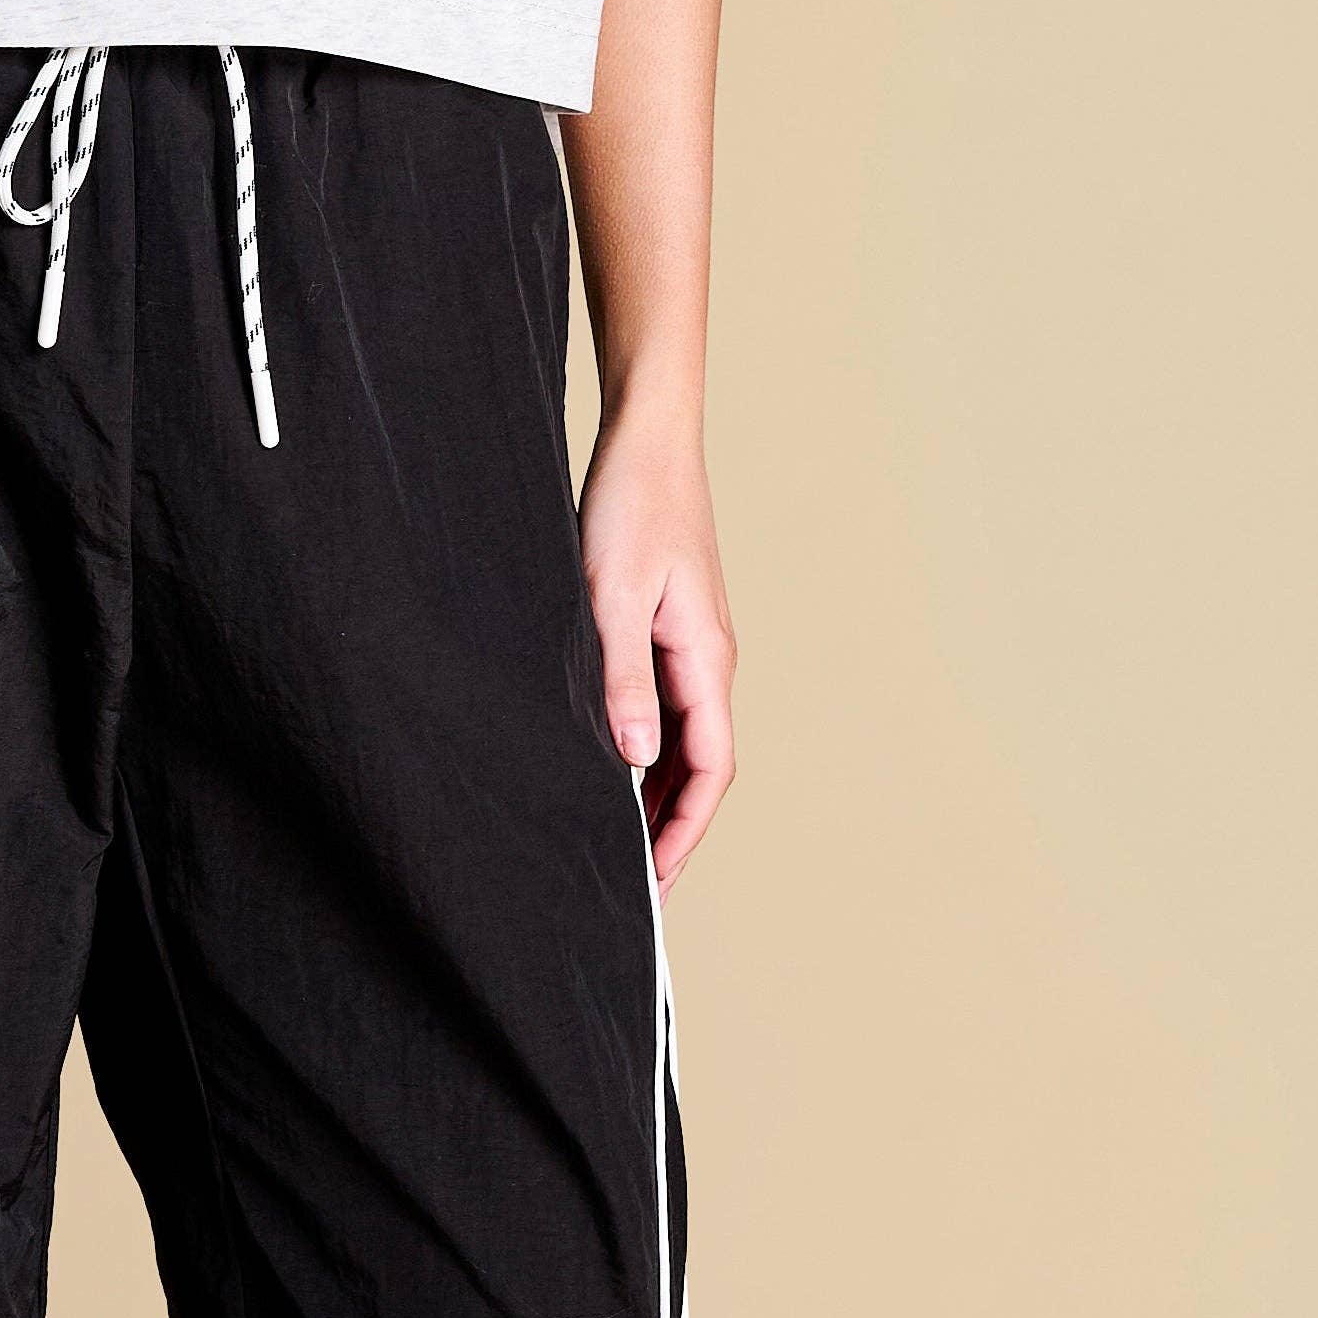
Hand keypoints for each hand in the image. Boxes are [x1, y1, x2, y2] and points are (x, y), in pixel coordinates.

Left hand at [578, 417, 735, 889]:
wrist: (646, 436)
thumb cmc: (632, 503)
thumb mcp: (614, 595)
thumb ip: (624, 678)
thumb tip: (637, 761)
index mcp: (707, 658)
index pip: (710, 769)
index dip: (683, 830)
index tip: (653, 881)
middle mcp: (708, 658)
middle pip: (700, 763)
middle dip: (670, 823)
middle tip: (629, 877)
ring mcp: (690, 641)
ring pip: (681, 736)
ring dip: (655, 786)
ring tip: (615, 833)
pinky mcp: (666, 623)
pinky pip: (663, 701)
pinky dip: (642, 741)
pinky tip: (608, 757)